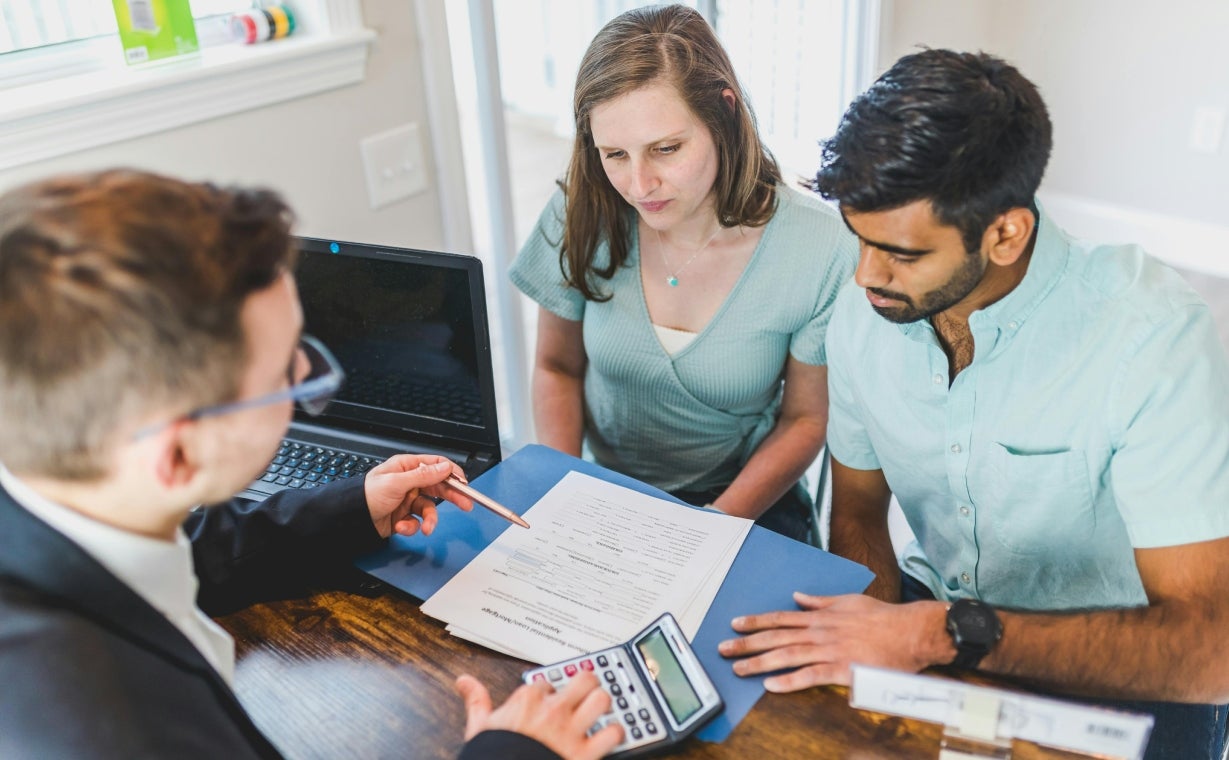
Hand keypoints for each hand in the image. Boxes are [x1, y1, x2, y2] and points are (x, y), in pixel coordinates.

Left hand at [364, 454, 473, 537]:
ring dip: (429, 520)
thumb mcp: (397, 482)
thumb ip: (424, 476)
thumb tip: (445, 468)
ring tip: (426, 528)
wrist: (351, 518)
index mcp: (407, 467)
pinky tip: (402, 526)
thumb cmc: (367, 494)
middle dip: (452, 497)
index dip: (452, 474)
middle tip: (466, 504)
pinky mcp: (404, 516)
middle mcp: (410, 482)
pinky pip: (417, 521)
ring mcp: (408, 499)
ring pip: (429, 509)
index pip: (437, 466)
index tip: (464, 484)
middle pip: (439, 487)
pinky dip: (412, 526)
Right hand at [456, 672, 622, 759]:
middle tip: (586, 693)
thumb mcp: (479, 727)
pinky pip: (612, 734)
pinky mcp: (586, 754)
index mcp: (528, 700)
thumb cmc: (493, 755)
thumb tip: (463, 681)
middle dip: (587, 685)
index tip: (548, 700)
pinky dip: (614, 734)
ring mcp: (571, 732)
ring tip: (600, 710)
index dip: (549, 692)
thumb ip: (476, 700)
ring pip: (601, 700)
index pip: (547, 682)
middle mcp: (553, 711)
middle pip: (584, 680)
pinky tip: (610, 735)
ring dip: (603, 705)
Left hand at [717, 592, 950, 691]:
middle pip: (776, 637)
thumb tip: (799, 596)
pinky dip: (790, 681)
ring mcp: (830, 650)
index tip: (735, 624)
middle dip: (747, 643)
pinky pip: (811, 676)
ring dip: (760, 663)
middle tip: (723, 649)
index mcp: (820, 617)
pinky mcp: (843, 670)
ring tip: (739, 669)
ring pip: (787, 656)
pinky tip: (772, 686)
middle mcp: (820, 632)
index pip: (780, 618)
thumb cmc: (883, 618)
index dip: (756, 621)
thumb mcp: (848, 601)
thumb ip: (821, 602)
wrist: (911, 631)